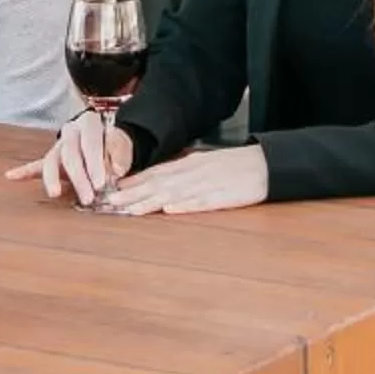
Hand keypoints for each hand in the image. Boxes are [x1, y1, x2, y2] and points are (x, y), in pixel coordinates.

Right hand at [5, 109, 135, 205]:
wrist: (106, 139)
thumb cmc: (115, 143)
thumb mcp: (124, 142)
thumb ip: (121, 153)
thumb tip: (117, 170)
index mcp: (89, 123)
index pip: (91, 143)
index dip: (96, 163)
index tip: (101, 183)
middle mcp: (70, 132)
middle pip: (70, 154)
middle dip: (79, 178)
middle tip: (88, 198)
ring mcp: (58, 145)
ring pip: (51, 160)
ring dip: (52, 179)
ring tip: (54, 193)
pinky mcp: (51, 159)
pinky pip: (36, 165)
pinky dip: (24, 172)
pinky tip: (11, 176)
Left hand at [99, 145, 267, 216]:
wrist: (264, 164)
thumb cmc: (234, 165)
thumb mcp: (204, 162)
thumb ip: (182, 171)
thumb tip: (158, 180)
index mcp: (188, 164)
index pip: (154, 173)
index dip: (132, 182)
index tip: (111, 190)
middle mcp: (193, 172)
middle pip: (158, 184)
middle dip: (132, 195)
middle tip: (110, 204)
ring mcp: (207, 184)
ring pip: (174, 194)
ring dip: (150, 202)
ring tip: (130, 211)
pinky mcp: (224, 197)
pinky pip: (202, 202)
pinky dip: (185, 206)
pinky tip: (170, 210)